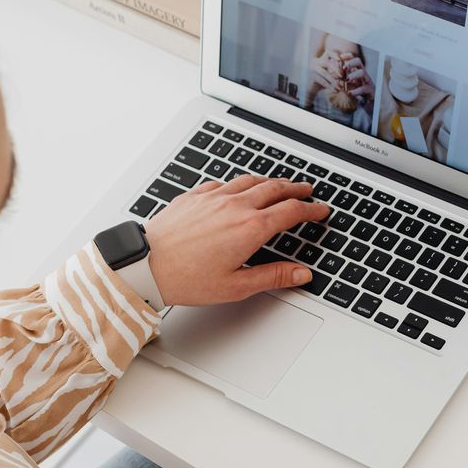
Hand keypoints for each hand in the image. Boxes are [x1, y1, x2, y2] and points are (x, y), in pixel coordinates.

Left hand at [143, 175, 329, 305]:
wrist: (146, 265)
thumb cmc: (187, 278)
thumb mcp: (237, 286)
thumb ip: (273, 276)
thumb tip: (301, 274)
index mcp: (250, 228)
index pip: (291, 212)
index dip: (311, 210)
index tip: (321, 210)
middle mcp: (235, 206)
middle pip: (275, 189)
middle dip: (295, 189)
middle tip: (307, 191)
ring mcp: (213, 197)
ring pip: (250, 181)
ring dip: (270, 182)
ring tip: (279, 185)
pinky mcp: (194, 196)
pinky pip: (223, 182)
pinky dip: (239, 183)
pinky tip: (238, 188)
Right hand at [311, 53, 343, 91]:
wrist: (311, 91)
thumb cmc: (322, 82)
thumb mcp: (330, 76)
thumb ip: (336, 72)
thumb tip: (345, 71)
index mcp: (321, 60)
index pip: (328, 53)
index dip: (334, 54)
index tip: (340, 59)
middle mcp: (315, 62)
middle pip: (327, 62)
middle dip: (336, 69)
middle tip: (342, 76)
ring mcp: (312, 69)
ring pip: (325, 73)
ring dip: (334, 81)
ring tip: (340, 88)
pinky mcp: (311, 77)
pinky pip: (322, 81)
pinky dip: (330, 86)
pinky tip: (336, 91)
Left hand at [340, 55, 373, 98]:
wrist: (369, 101)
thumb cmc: (356, 90)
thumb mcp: (348, 83)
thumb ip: (341, 78)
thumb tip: (331, 74)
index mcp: (356, 70)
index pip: (353, 58)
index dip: (347, 56)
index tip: (340, 57)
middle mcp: (362, 73)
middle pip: (358, 61)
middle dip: (350, 63)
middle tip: (344, 68)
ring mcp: (367, 80)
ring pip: (362, 72)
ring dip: (353, 75)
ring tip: (346, 79)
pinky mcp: (370, 90)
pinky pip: (364, 88)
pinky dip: (356, 91)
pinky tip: (349, 93)